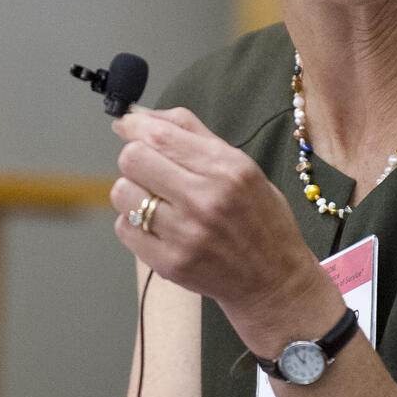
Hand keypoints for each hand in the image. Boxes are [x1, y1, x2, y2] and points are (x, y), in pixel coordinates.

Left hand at [109, 107, 328, 342]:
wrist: (274, 280)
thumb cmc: (260, 219)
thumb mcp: (242, 166)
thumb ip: (194, 134)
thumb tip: (143, 116)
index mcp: (226, 169)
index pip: (159, 136)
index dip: (134, 127)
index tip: (126, 127)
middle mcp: (205, 199)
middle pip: (133, 160)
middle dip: (134, 159)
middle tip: (150, 170)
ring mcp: (186, 234)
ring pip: (122, 193)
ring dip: (132, 193)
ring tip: (156, 201)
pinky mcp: (170, 263)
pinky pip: (124, 229)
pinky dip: (133, 224)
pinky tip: (158, 227)